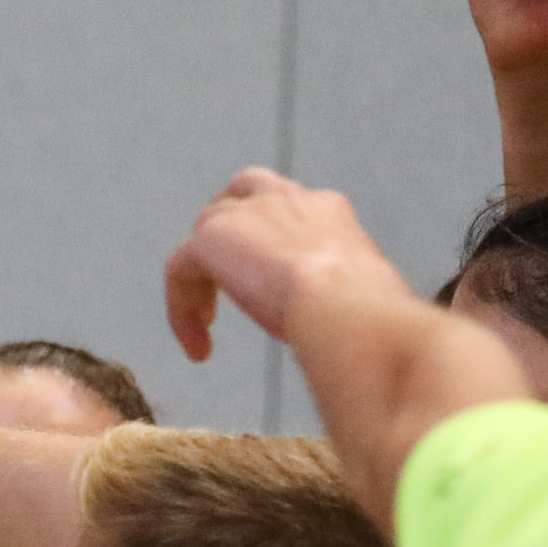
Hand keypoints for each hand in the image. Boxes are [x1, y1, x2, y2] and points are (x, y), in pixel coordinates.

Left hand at [164, 168, 409, 360]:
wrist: (348, 307)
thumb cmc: (367, 313)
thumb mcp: (358, 293)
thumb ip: (338, 290)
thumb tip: (346, 320)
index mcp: (326, 211)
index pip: (286, 207)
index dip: (269, 239)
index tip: (269, 283)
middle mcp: (284, 199)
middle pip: (236, 200)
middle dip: (225, 237)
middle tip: (219, 284)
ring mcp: (244, 213)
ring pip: (204, 237)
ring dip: (201, 281)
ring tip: (206, 327)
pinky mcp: (212, 238)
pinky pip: (180, 270)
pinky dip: (181, 308)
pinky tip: (198, 347)